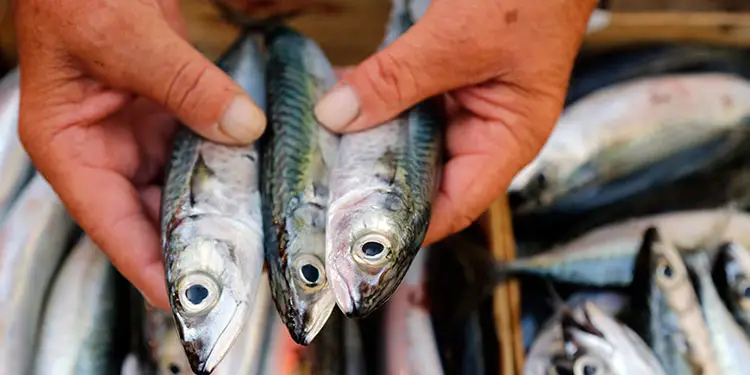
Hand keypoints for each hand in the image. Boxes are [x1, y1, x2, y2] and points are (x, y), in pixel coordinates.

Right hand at [14, 0, 265, 308]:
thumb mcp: (126, 37)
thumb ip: (185, 84)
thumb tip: (245, 130)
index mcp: (69, 145)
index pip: (110, 222)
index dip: (146, 264)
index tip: (186, 297)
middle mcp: (103, 147)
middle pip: (150, 213)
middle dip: (193, 240)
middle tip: (244, 267)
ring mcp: (137, 130)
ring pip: (180, 185)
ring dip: (217, 204)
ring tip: (260, 233)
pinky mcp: (167, 110)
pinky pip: (200, 148)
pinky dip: (228, 163)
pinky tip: (260, 178)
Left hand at [313, 0, 596, 245]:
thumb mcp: (458, 41)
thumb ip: (396, 78)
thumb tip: (336, 115)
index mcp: (507, 139)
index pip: (455, 205)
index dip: (407, 224)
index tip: (356, 231)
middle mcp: (484, 131)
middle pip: (424, 176)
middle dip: (375, 181)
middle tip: (324, 188)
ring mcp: (462, 106)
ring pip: (407, 139)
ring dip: (366, 140)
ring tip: (320, 150)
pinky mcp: (443, 80)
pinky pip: (402, 101)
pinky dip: (370, 102)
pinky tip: (334, 100)